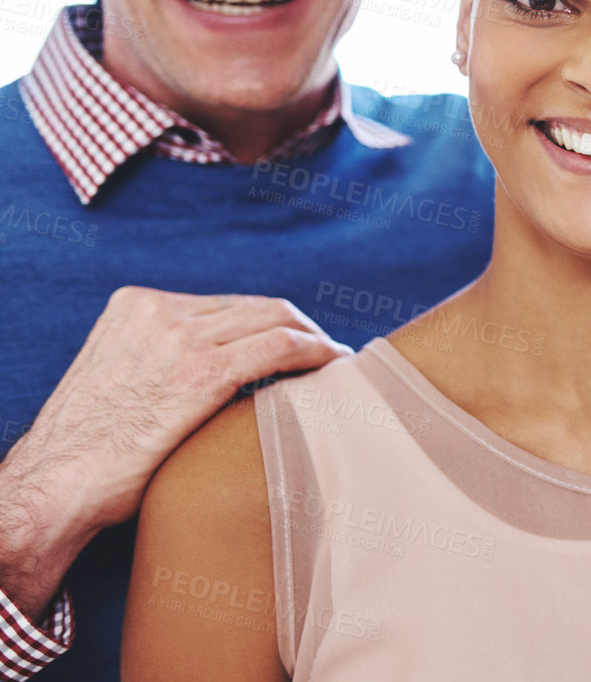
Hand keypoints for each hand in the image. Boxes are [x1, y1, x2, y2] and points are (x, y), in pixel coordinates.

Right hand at [0, 286, 347, 620]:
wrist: (54, 488)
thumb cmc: (87, 453)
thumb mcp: (120, 379)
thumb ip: (161, 360)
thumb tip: (220, 370)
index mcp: (136, 305)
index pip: (227, 304)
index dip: (269, 323)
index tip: (296, 344)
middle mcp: (159, 311)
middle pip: (257, 306)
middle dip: (298, 328)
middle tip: (327, 356)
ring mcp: (179, 338)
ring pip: (276, 319)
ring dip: (313, 340)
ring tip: (334, 365)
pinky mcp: (201, 373)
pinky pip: (281, 346)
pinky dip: (317, 353)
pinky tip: (334, 369)